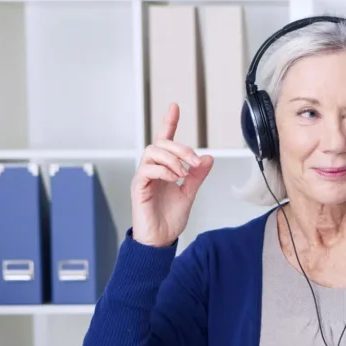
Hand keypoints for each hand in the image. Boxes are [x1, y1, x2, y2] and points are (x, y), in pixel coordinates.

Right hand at [130, 103, 213, 246]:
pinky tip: (174, 178)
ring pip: (152, 152)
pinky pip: (147, 170)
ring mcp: (143, 177)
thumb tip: (207, 158)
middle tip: (194, 161)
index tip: (174, 106)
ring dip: (172, 158)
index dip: (169, 122)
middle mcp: (152, 169)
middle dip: (180, 147)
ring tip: (184, 172)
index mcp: (164, 168)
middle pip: (160, 143)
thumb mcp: (189, 193)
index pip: (164, 140)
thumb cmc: (170, 218)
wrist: (160, 239)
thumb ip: (197, 175)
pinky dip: (163, 171)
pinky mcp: (138, 187)